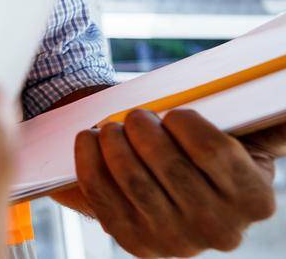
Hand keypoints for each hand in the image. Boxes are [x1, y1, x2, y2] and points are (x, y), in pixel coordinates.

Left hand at [56, 109, 281, 255]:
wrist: (173, 190)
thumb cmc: (205, 150)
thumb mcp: (243, 136)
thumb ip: (267, 121)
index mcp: (255, 199)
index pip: (214, 150)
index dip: (184, 122)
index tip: (174, 113)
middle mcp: (220, 229)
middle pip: (169, 164)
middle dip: (142, 127)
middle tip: (136, 114)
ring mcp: (176, 240)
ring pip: (133, 180)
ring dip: (113, 141)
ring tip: (111, 126)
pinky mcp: (134, 241)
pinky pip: (102, 196)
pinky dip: (88, 159)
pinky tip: (89, 138)